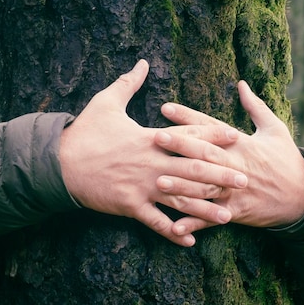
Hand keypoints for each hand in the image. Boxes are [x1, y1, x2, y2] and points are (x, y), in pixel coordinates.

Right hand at [59, 60, 248, 245]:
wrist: (58, 163)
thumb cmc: (84, 132)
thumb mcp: (105, 101)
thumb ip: (128, 83)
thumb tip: (142, 62)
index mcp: (149, 138)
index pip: (188, 134)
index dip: (213, 135)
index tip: (236, 137)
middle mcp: (151, 162)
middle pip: (193, 169)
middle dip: (221, 175)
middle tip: (244, 179)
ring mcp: (142, 186)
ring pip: (181, 199)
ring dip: (205, 208)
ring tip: (228, 216)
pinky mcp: (129, 205)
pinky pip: (156, 222)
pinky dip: (173, 233)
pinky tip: (190, 242)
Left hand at [155, 80, 303, 234]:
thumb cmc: (287, 160)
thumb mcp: (275, 129)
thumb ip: (255, 107)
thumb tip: (242, 83)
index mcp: (242, 144)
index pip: (210, 127)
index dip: (188, 117)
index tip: (165, 108)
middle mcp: (236, 166)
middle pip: (205, 154)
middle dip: (180, 146)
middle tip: (155, 137)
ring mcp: (235, 190)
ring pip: (205, 187)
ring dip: (182, 186)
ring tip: (158, 181)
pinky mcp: (236, 212)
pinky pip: (211, 219)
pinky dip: (194, 223)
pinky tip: (174, 227)